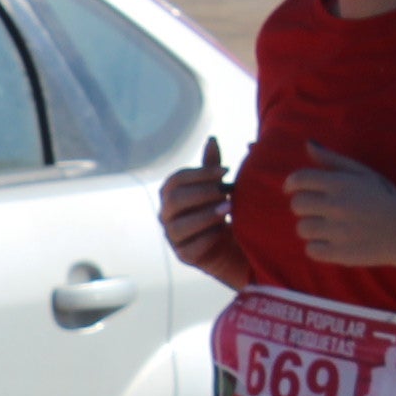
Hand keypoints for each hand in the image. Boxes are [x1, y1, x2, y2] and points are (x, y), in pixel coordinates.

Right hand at [158, 136, 246, 278]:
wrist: (228, 246)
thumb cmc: (219, 211)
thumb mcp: (216, 187)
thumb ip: (211, 166)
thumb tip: (212, 139)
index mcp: (171, 195)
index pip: (176, 179)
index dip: (200, 174)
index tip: (226, 171)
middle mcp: (166, 215)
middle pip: (174, 200)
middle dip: (202, 193)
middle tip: (226, 191)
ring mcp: (173, 237)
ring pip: (180, 225)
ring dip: (205, 216)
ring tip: (228, 209)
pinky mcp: (184, 256)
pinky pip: (190, 248)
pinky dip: (208, 238)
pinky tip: (224, 231)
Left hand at [283, 144, 395, 267]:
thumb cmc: (387, 198)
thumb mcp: (364, 172)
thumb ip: (333, 160)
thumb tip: (308, 144)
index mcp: (341, 183)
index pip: (299, 180)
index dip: (291, 184)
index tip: (292, 189)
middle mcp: (336, 206)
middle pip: (296, 205)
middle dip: (304, 206)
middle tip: (318, 209)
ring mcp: (337, 231)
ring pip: (302, 229)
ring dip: (311, 227)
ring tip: (328, 226)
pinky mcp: (339, 254)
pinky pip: (311, 251)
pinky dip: (318, 247)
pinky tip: (331, 242)